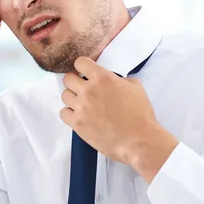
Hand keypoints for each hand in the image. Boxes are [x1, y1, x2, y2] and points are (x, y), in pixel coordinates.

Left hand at [59, 57, 178, 181]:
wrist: (139, 140)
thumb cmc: (140, 114)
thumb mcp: (135, 86)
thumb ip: (118, 78)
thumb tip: (110, 80)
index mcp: (102, 78)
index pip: (80, 62)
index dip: (82, 67)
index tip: (85, 73)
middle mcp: (88, 90)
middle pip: (68, 78)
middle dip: (75, 82)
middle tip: (84, 89)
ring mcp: (81, 107)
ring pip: (64, 95)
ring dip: (72, 98)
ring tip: (83, 104)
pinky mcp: (77, 124)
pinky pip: (63, 113)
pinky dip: (70, 113)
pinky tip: (80, 115)